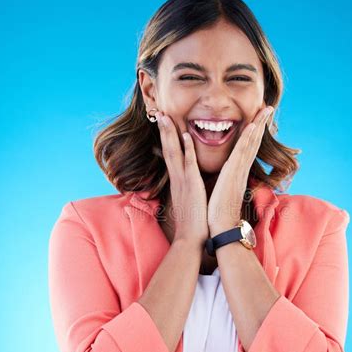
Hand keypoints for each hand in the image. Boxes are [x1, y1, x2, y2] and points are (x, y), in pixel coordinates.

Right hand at [155, 111, 208, 245]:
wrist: (192, 239)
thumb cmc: (192, 222)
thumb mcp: (188, 201)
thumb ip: (186, 189)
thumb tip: (186, 185)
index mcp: (177, 182)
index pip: (170, 156)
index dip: (166, 139)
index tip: (164, 124)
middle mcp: (177, 179)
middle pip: (168, 150)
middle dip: (163, 131)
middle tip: (159, 112)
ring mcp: (183, 181)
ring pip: (174, 153)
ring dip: (170, 134)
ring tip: (165, 116)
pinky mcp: (192, 186)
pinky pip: (188, 164)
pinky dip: (187, 149)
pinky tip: (185, 136)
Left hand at [207, 105, 273, 235]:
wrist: (222, 227)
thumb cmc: (220, 212)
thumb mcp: (223, 190)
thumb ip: (226, 180)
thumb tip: (225, 176)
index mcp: (238, 172)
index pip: (248, 148)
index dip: (254, 132)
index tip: (258, 119)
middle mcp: (241, 169)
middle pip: (254, 142)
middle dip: (261, 124)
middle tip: (268, 108)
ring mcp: (239, 171)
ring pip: (250, 143)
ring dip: (258, 125)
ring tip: (265, 110)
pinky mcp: (233, 174)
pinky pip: (241, 152)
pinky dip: (248, 139)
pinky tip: (252, 126)